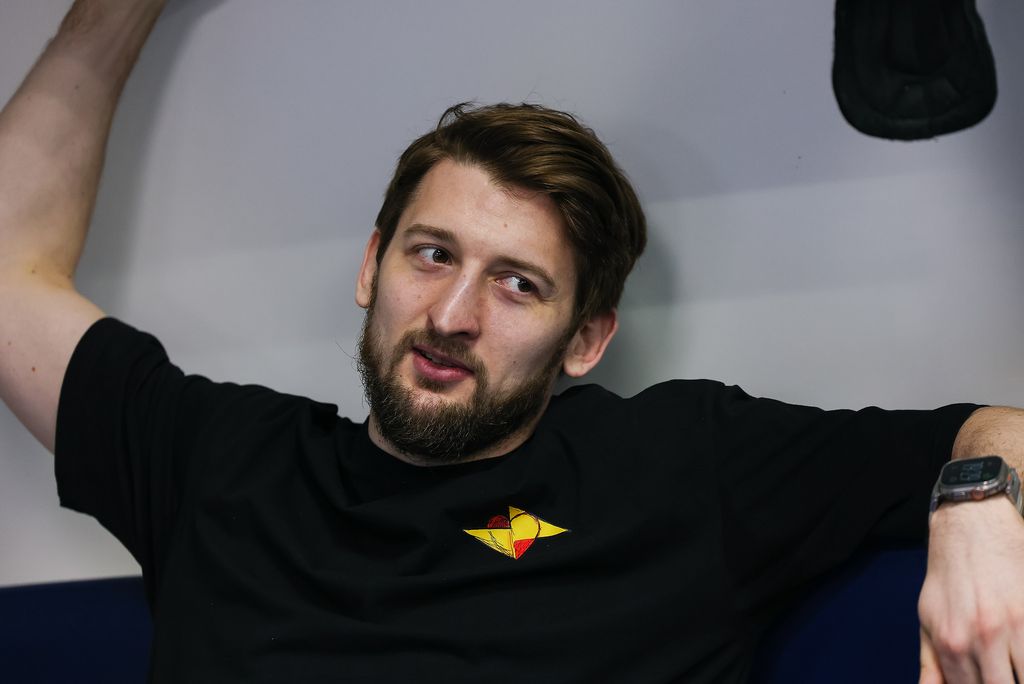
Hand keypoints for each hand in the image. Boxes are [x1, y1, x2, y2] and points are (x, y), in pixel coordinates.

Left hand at [918, 496, 1023, 682]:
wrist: (970, 523)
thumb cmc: (949, 575)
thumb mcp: (928, 617)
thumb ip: (932, 664)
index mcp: (951, 643)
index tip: (987, 680)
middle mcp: (981, 637)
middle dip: (1001, 681)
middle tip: (1000, 672)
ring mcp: (1013, 625)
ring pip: (1021, 675)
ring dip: (1017, 670)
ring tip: (1010, 661)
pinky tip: (1019, 654)